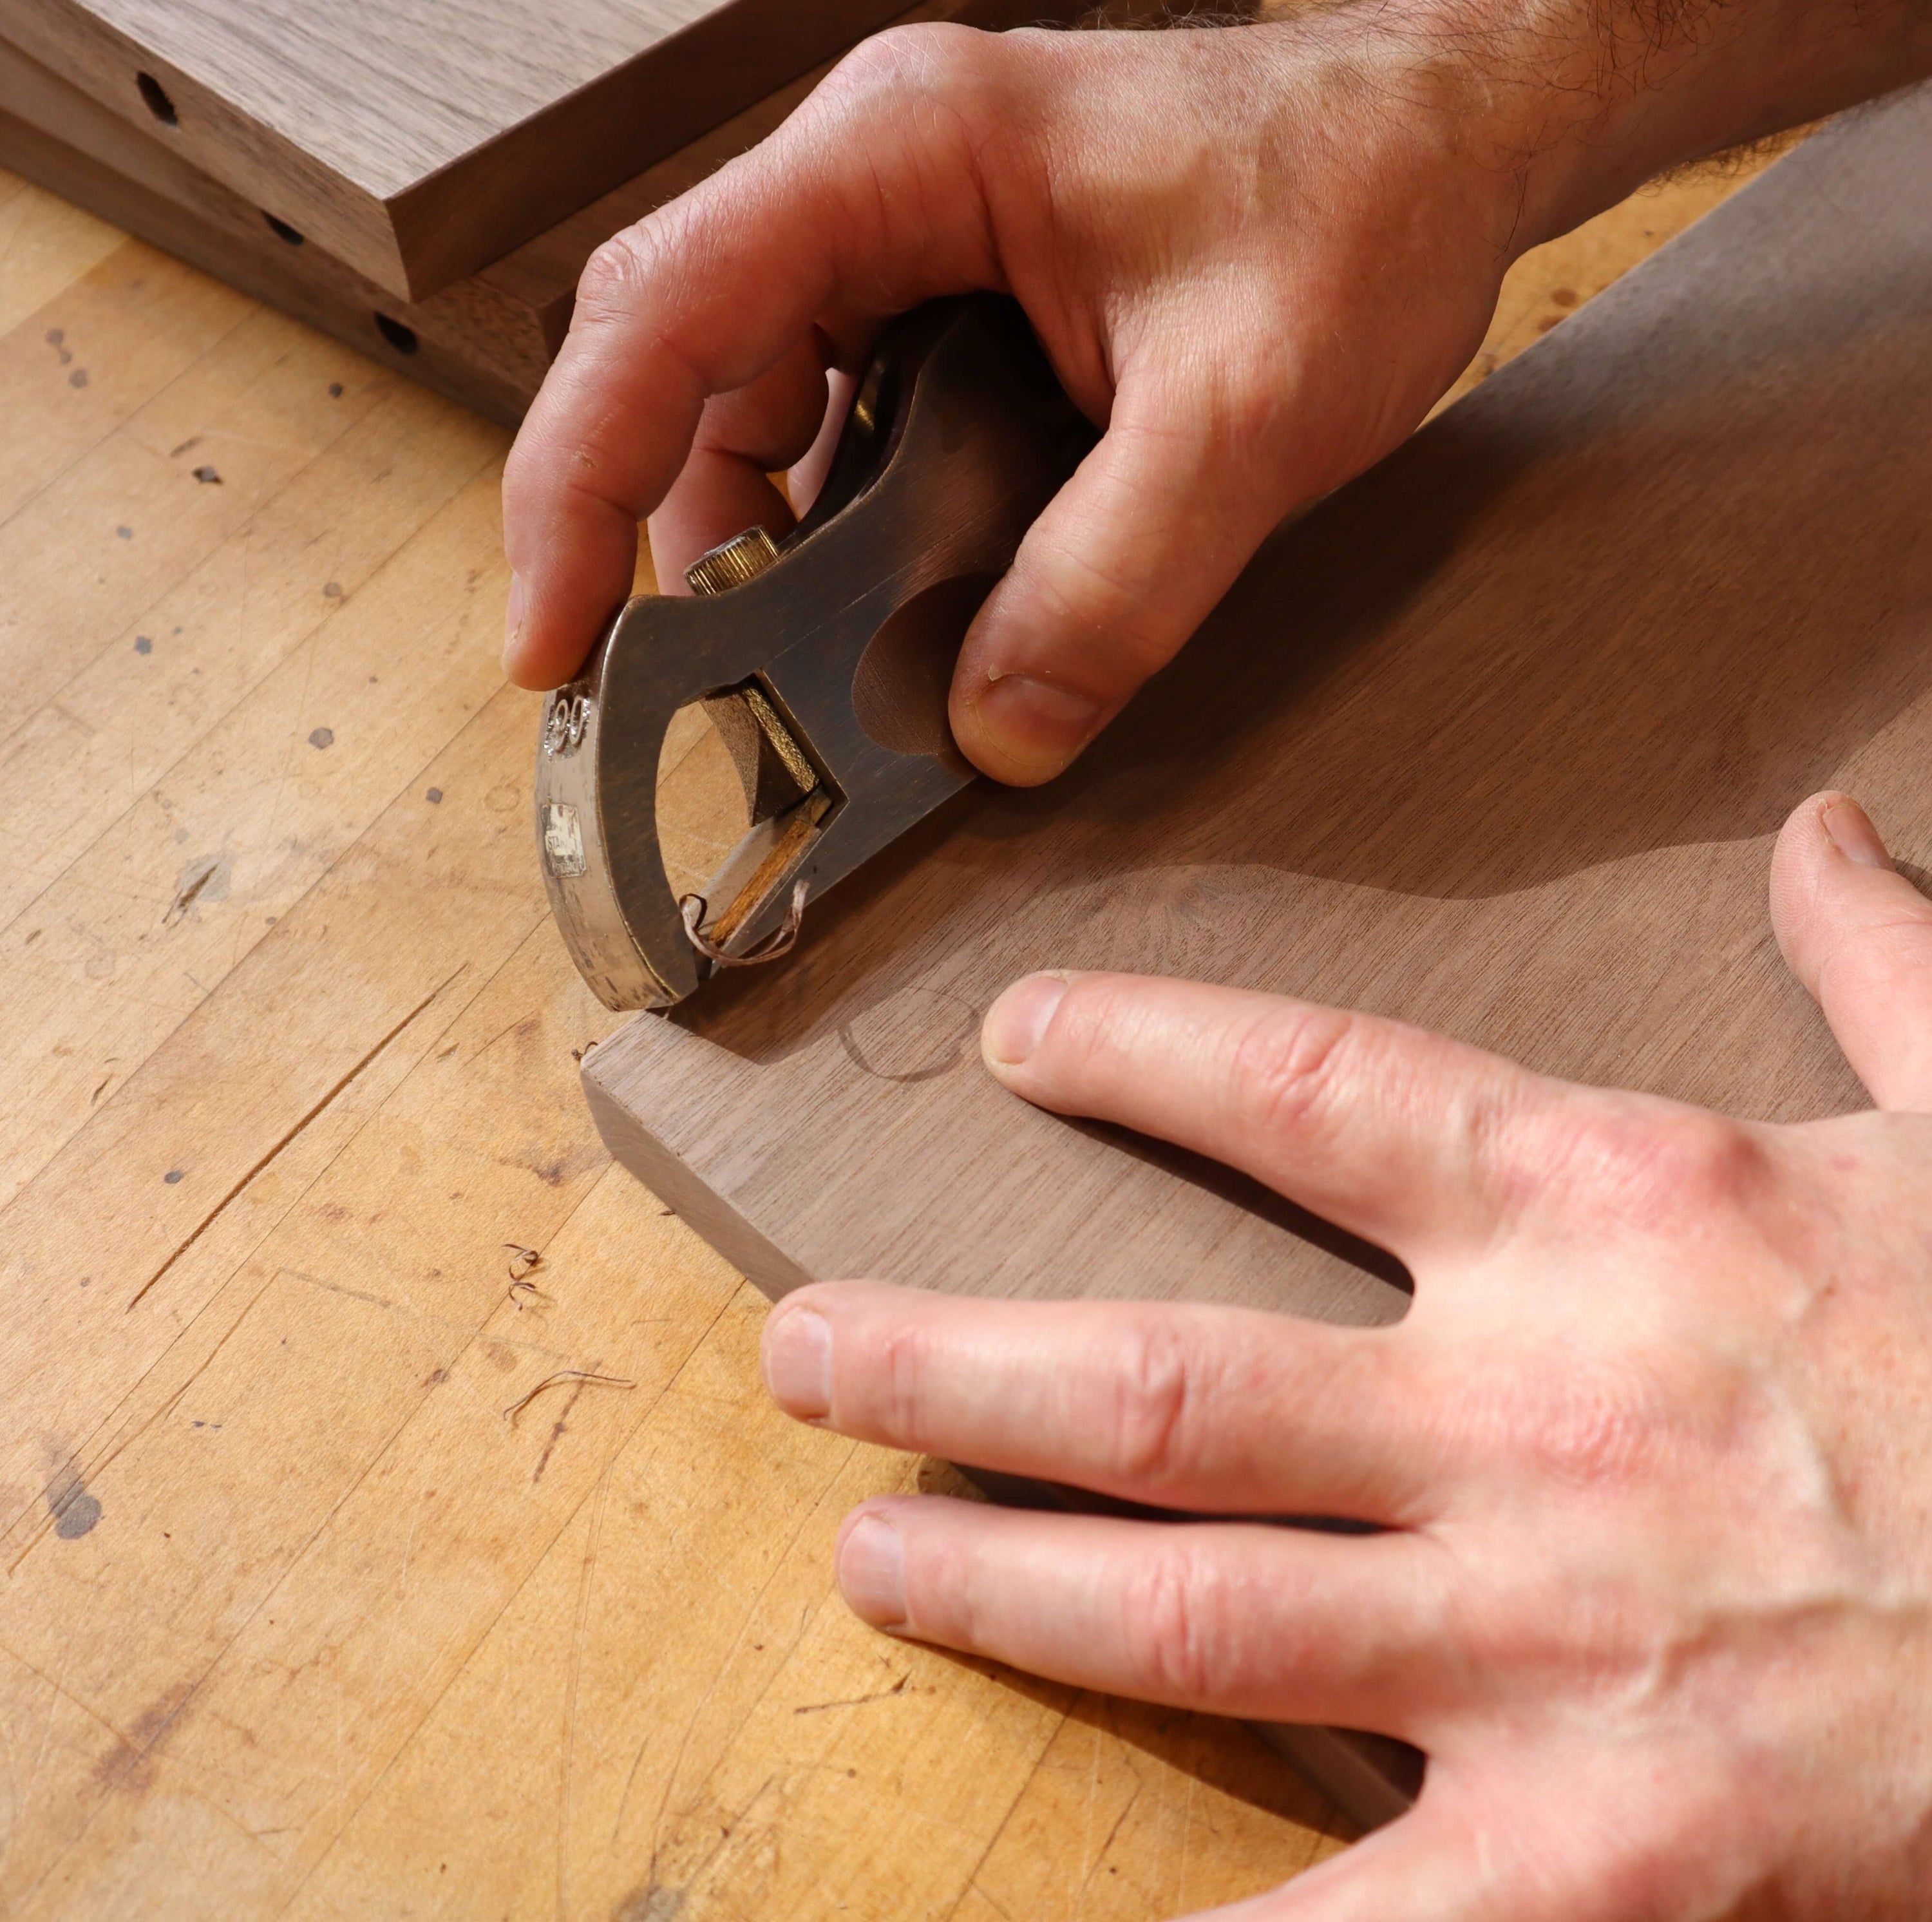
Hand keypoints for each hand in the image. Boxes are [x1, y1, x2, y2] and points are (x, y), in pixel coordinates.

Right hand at [501, 9, 1530, 781]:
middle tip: (683, 693)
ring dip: (763, 553)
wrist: (1442, 146)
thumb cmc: (1358, 200)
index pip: (660, 316)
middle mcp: (871, 190)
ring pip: (754, 416)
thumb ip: (1119, 580)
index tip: (550, 637)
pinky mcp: (948, 313)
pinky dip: (841, 537)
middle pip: (677, 373)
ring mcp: (903, 250)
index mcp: (901, 156)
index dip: (574, 485)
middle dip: (662, 540)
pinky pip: (840, 434)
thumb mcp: (1249, 411)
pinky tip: (890, 612)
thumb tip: (996, 729)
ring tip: (804, 671)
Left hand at [757, 790, 1931, 1918]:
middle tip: (802, 1350)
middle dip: (957, 1360)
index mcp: (1616, 1209)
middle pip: (1164, 1373)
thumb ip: (1883, 960)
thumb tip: (1817, 832)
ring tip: (862, 1557)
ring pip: (1196, 1604)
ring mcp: (1555, 1639)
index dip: (1134, 1049)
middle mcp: (1536, 1410)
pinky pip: (1368, 1919)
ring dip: (1001, 1585)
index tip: (1012, 1035)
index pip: (1302, 1090)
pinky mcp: (1616, 1848)